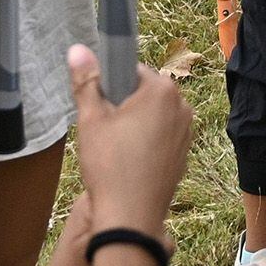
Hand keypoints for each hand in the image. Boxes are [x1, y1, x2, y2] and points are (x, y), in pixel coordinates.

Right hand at [67, 45, 193, 241]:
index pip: (132, 71)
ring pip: (153, 117)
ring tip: (114, 150)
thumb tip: (78, 49)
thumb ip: (85, 81)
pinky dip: (145, 145)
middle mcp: (182, 107)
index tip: (99, 107)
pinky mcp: (184, 155)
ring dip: (134, 126)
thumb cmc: (110, 165)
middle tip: (103, 132)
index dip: (110, 87)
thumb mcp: (91, 119)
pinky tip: (128, 163)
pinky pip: (161, 138)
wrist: (130, 217)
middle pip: (144, 94)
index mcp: (162, 90)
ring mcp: (187, 133)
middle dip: (123, 107)